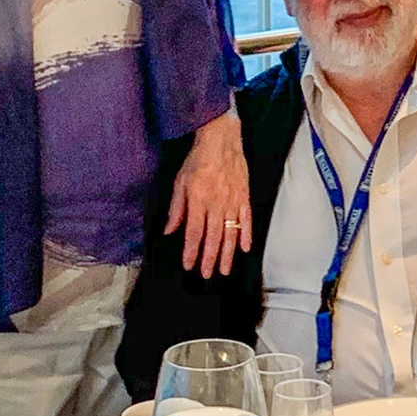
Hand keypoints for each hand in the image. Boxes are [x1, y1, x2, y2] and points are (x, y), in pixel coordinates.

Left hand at [166, 109, 251, 278]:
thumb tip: (169, 230)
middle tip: (206, 275)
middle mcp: (216, 204)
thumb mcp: (180, 182)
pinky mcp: (244, 197)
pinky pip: (247, 220)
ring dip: (227, 254)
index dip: (190, 251)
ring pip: (230, 233)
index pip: (193, 233)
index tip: (188, 265)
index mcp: (198, 201)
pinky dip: (247, 234)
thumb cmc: (198, 160)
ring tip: (225, 270)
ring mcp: (232, 202)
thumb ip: (176, 208)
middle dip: (209, 259)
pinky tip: (245, 248)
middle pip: (213, 238)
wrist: (221, 140)